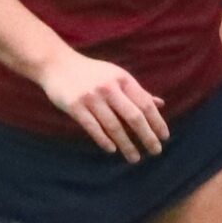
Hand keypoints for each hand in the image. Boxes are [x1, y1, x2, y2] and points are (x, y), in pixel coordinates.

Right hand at [41, 51, 168, 160]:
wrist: (56, 64)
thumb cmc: (91, 73)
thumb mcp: (116, 76)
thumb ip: (137, 91)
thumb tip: (160, 104)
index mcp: (122, 79)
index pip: (145, 104)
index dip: (157, 121)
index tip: (164, 137)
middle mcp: (108, 87)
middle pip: (133, 116)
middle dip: (147, 136)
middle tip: (156, 151)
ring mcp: (91, 97)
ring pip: (114, 126)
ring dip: (126, 144)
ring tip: (134, 158)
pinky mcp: (74, 106)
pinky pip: (92, 128)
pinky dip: (103, 140)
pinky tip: (112, 150)